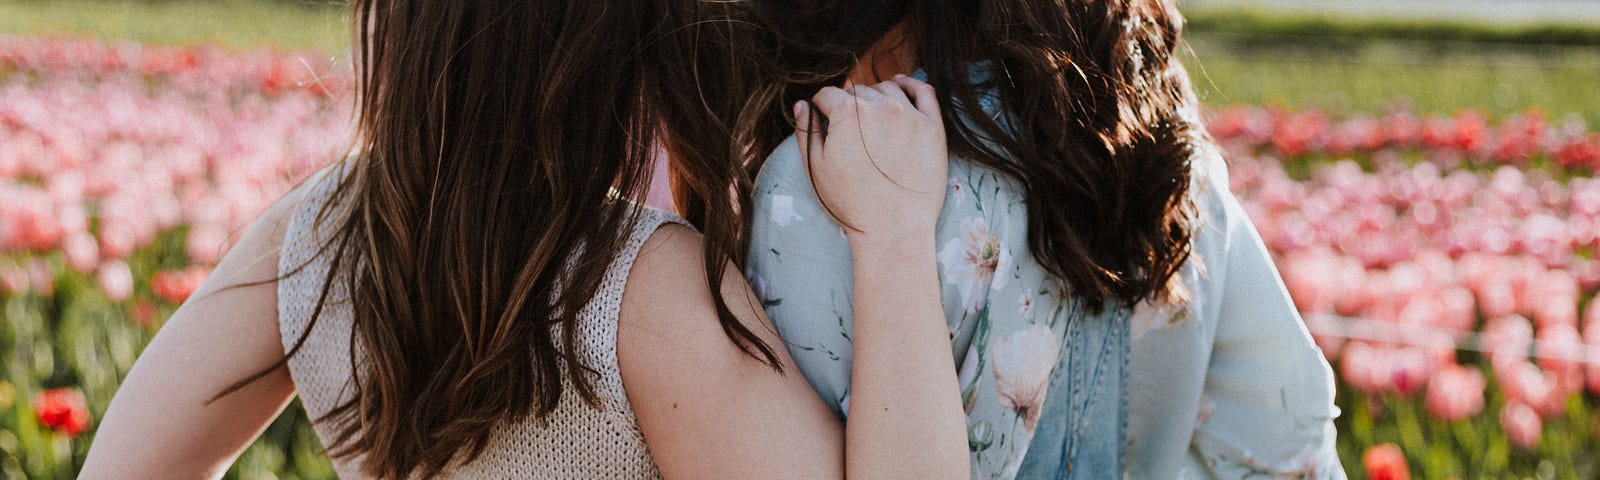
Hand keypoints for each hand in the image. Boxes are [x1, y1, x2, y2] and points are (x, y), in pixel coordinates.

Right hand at [797, 75, 947, 251]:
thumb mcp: (816, 169)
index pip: (827, 95)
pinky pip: (924, 91)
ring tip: (872, 112)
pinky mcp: (933, 127)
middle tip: (849, 127)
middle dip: (848, 104)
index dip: (821, 106)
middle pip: (858, 91)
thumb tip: (802, 106)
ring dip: (876, 96)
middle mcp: (880, 106)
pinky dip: (911, 84)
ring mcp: (910, 115)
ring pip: (888, 88)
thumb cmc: (851, 204)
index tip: (822, 116)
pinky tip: (901, 86)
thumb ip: (806, 132)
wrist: (894, 230)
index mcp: (847, 114)